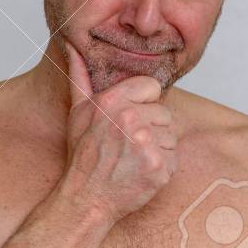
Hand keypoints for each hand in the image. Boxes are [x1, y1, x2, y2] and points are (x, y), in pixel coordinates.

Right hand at [58, 45, 177, 221]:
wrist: (86, 199)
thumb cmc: (84, 157)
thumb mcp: (78, 113)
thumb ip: (80, 77)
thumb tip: (73, 48)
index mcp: (112, 101)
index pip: (152, 87)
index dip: (143, 104)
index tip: (127, 122)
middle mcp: (130, 119)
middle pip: (164, 113)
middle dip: (151, 129)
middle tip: (127, 146)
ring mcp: (146, 144)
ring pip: (171, 136)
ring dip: (157, 149)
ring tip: (133, 159)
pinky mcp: (159, 167)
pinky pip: (174, 158)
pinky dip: (161, 168)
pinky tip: (140, 173)